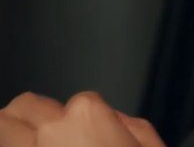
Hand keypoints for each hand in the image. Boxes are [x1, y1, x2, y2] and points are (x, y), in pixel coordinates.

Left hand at [0, 91, 164, 146]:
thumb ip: (132, 125)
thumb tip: (116, 120)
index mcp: (89, 115)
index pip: (82, 100)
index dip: (88, 119)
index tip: (93, 136)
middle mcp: (52, 129)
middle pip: (27, 105)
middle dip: (37, 116)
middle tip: (49, 133)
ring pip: (3, 122)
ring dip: (14, 129)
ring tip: (28, 139)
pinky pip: (1, 143)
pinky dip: (9, 143)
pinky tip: (23, 146)